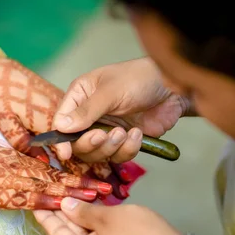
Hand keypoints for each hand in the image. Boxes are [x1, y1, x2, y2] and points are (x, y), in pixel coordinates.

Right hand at [0, 140, 108, 211]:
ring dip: (71, 193)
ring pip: (45, 187)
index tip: (93, 170)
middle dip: (81, 181)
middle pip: (54, 175)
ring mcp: (5, 181)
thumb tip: (22, 159)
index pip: (48, 163)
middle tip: (106, 186)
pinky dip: (45, 204)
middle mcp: (14, 166)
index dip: (72, 168)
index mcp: (12, 154)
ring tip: (95, 197)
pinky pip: (24, 200)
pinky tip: (63, 208)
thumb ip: (6, 156)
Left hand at [34, 198, 180, 234]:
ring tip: (68, 196)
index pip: (55, 232)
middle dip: (61, 214)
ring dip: (77, 219)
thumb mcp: (108, 217)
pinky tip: (89, 211)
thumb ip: (83, 211)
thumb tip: (65, 206)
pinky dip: (90, 228)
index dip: (45, 213)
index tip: (34, 199)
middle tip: (51, 192)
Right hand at [53, 58, 192, 162]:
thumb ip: (87, 110)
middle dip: (91, 143)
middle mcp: (89, 116)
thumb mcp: (111, 91)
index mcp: (80, 97)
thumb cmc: (139, 78)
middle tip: (104, 135)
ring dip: (111, 147)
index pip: (61, 122)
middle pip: (77, 143)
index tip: (65, 153)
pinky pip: (118, 156)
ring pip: (97, 154)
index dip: (61, 140)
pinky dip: (128, 149)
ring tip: (125, 132)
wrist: (173, 87)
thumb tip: (62, 126)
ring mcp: (107, 130)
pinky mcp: (124, 141)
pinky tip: (138, 134)